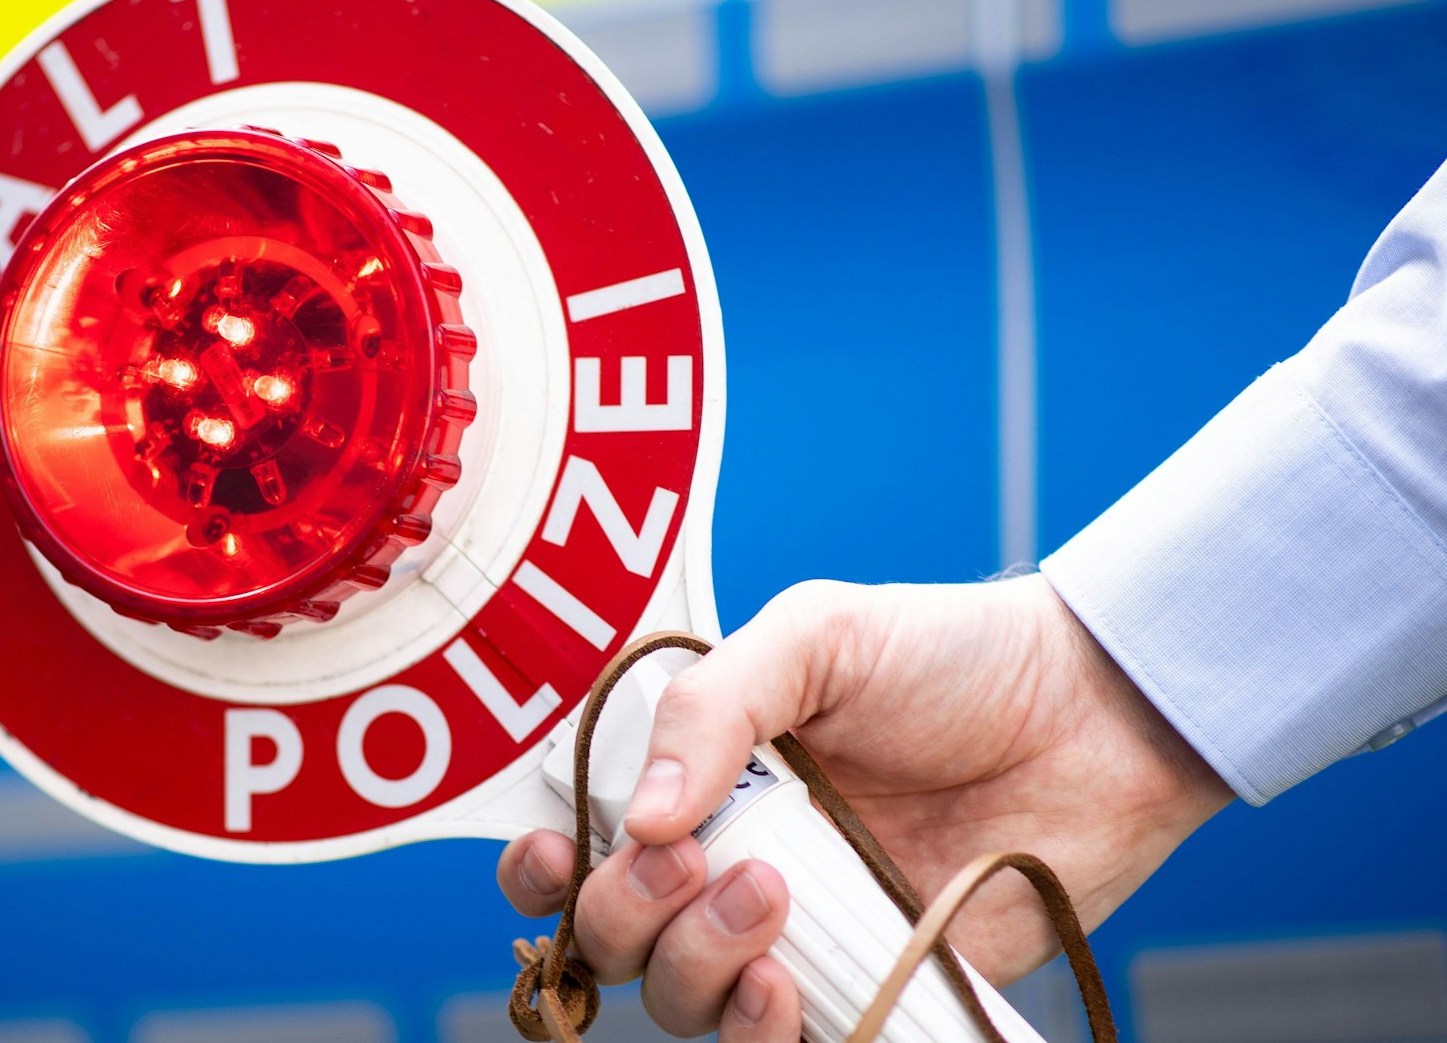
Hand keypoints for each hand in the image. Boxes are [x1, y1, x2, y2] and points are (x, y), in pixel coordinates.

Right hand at [497, 573, 1232, 1038]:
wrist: (1097, 718)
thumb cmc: (954, 655)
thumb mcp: (818, 636)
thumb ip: (711, 707)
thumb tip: (637, 818)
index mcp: (699, 774)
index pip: (578, 840)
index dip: (542, 867)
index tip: (552, 854)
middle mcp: (728, 860)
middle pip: (613, 934)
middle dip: (626, 909)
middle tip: (696, 857)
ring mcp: (796, 930)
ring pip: (681, 999)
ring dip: (696, 964)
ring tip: (773, 897)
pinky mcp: (867, 984)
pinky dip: (760, 1036)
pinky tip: (787, 989)